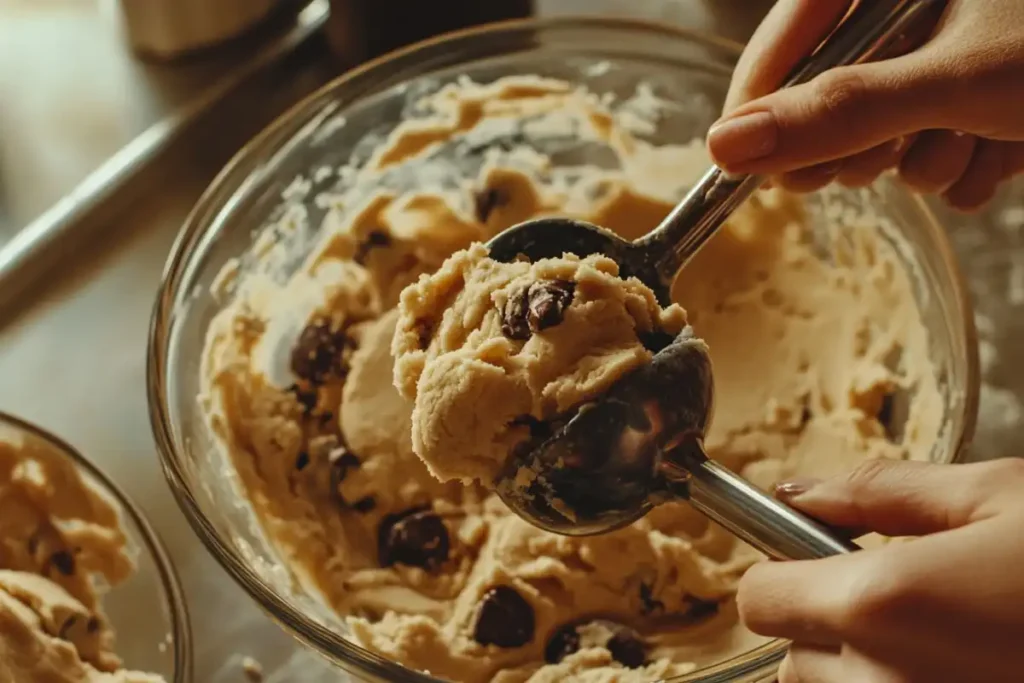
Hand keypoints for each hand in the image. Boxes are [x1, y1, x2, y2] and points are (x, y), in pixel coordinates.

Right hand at [708, 0, 1023, 210]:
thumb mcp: (950, 81)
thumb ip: (839, 112)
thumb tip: (728, 145)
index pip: (785, 36)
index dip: (757, 100)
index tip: (741, 161)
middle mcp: (910, 16)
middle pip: (827, 95)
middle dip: (862, 143)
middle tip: (886, 150)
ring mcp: (943, 59)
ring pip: (883, 136)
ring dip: (927, 161)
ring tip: (979, 139)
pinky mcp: (973, 102)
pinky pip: (930, 153)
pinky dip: (962, 170)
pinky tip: (1004, 150)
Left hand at [737, 458, 1023, 682]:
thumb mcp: (997, 497)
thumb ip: (883, 494)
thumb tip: (803, 493)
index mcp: (881, 605)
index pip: (758, 598)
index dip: (780, 567)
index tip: (817, 548)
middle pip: (794, 656)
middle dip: (827, 619)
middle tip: (903, 588)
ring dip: (865, 663)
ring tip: (942, 626)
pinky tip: (967, 660)